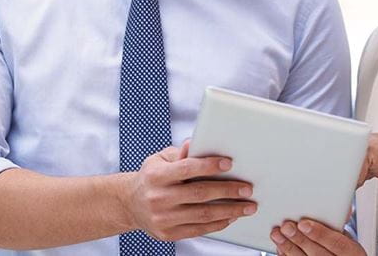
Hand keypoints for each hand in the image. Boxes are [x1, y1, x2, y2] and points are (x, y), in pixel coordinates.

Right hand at [123, 141, 256, 240]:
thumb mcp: (160, 159)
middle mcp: (158, 198)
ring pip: (202, 215)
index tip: (229, 163)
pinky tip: (230, 217)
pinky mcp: (167, 234)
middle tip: (247, 189)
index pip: (187, 168)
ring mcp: (162, 218)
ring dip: (229, 210)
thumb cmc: (152, 177)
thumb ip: (180, 153)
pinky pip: (198, 229)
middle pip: (199, 194)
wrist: (130, 204)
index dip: (209, 165)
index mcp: (156, 176)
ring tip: (247, 206)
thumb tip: (196, 143)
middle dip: (228, 191)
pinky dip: (217, 223)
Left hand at [271, 219, 365, 255]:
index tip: (304, 223)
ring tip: (277, 234)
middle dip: (300, 239)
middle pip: (318, 254)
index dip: (320, 233)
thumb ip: (338, 225)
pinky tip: (280, 246)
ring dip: (288, 247)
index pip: (338, 244)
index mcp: (352, 253)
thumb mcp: (347, 237)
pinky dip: (286, 255)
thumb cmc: (342, 249)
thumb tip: (340, 208)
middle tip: (286, 226)